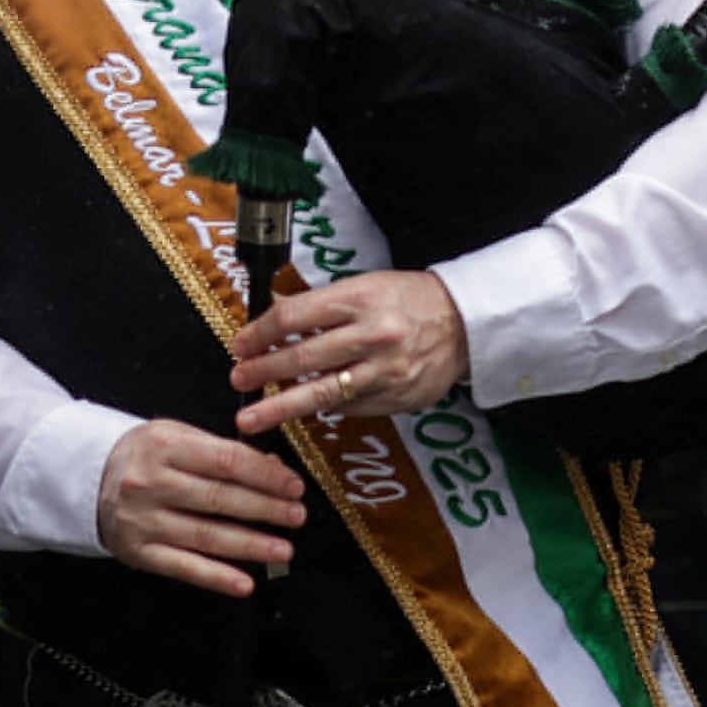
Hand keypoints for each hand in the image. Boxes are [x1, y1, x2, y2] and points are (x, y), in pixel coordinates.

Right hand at [99, 417, 311, 594]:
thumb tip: (275, 468)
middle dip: (266, 510)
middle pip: (219, 499)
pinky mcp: (138, 551)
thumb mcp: (179, 436)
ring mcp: (142, 520)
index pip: (228, 461)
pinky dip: (216, 577)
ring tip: (284, 549)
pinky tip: (244, 583)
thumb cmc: (147, 456)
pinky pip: (183, 567)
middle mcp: (149, 483)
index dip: (267, 476)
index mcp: (164, 446)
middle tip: (297, 517)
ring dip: (251, 546)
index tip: (294, 487)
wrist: (89, 478)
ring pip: (206, 536)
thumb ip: (224, 451)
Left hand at [225, 270, 468, 437]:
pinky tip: (311, 406)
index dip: (260, 333)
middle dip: (263, 372)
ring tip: (251, 420)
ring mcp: (387, 371)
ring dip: (281, 407)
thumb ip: (319, 305)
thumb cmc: (412, 300)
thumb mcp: (364, 286)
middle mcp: (374, 335)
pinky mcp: (398, 397)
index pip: (294, 317)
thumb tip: (272, 318)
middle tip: (239, 381)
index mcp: (361, 299)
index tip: (241, 345)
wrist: (467, 323)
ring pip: (323, 394)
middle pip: (302, 358)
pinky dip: (328, 407)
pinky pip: (351, 407)